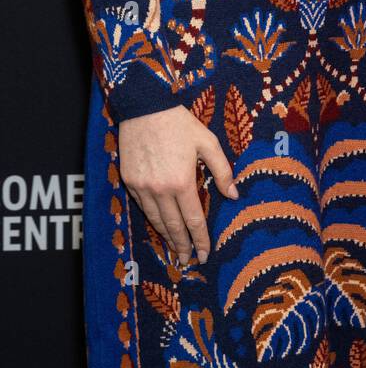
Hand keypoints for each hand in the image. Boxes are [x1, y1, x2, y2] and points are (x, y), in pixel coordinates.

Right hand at [118, 105, 238, 264]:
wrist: (145, 107)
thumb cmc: (180, 123)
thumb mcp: (207, 142)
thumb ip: (222, 170)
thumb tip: (233, 195)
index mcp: (182, 182)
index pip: (193, 220)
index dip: (201, 240)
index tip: (205, 255)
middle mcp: (160, 190)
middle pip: (173, 227)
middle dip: (182, 246)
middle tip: (189, 260)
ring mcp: (142, 187)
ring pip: (155, 220)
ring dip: (166, 236)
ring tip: (176, 248)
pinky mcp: (129, 181)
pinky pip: (142, 206)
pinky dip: (152, 218)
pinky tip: (159, 223)